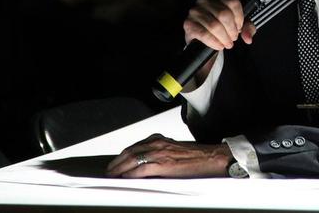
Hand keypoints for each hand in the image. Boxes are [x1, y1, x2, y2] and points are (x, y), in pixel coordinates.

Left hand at [106, 133, 231, 177]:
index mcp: (159, 139)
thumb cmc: (195, 155)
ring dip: (120, 169)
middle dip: (117, 162)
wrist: (209, 157)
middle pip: (130, 152)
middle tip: (109, 171)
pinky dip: (131, 174)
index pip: (134, 146)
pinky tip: (126, 178)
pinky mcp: (163, 165)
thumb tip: (145, 163)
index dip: (122, 155)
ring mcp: (160, 154)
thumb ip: (160, 151)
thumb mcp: (173, 148)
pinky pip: (142, 170)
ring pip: (133, 160)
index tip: (115, 162)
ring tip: (113, 176)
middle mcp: (157, 144)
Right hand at [183, 0, 255, 50]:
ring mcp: (195, 11)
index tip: (239, 28)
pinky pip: (204, 34)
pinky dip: (214, 42)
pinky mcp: (188, 23)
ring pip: (214, 25)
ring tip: (227, 43)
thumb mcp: (237, 25)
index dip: (239, 18)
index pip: (233, 2)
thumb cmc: (221, 27)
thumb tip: (248, 37)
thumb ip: (247, 28)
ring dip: (224, 38)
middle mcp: (205, 0)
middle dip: (231, 30)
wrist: (203, 39)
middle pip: (224, 14)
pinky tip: (218, 46)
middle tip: (233, 38)